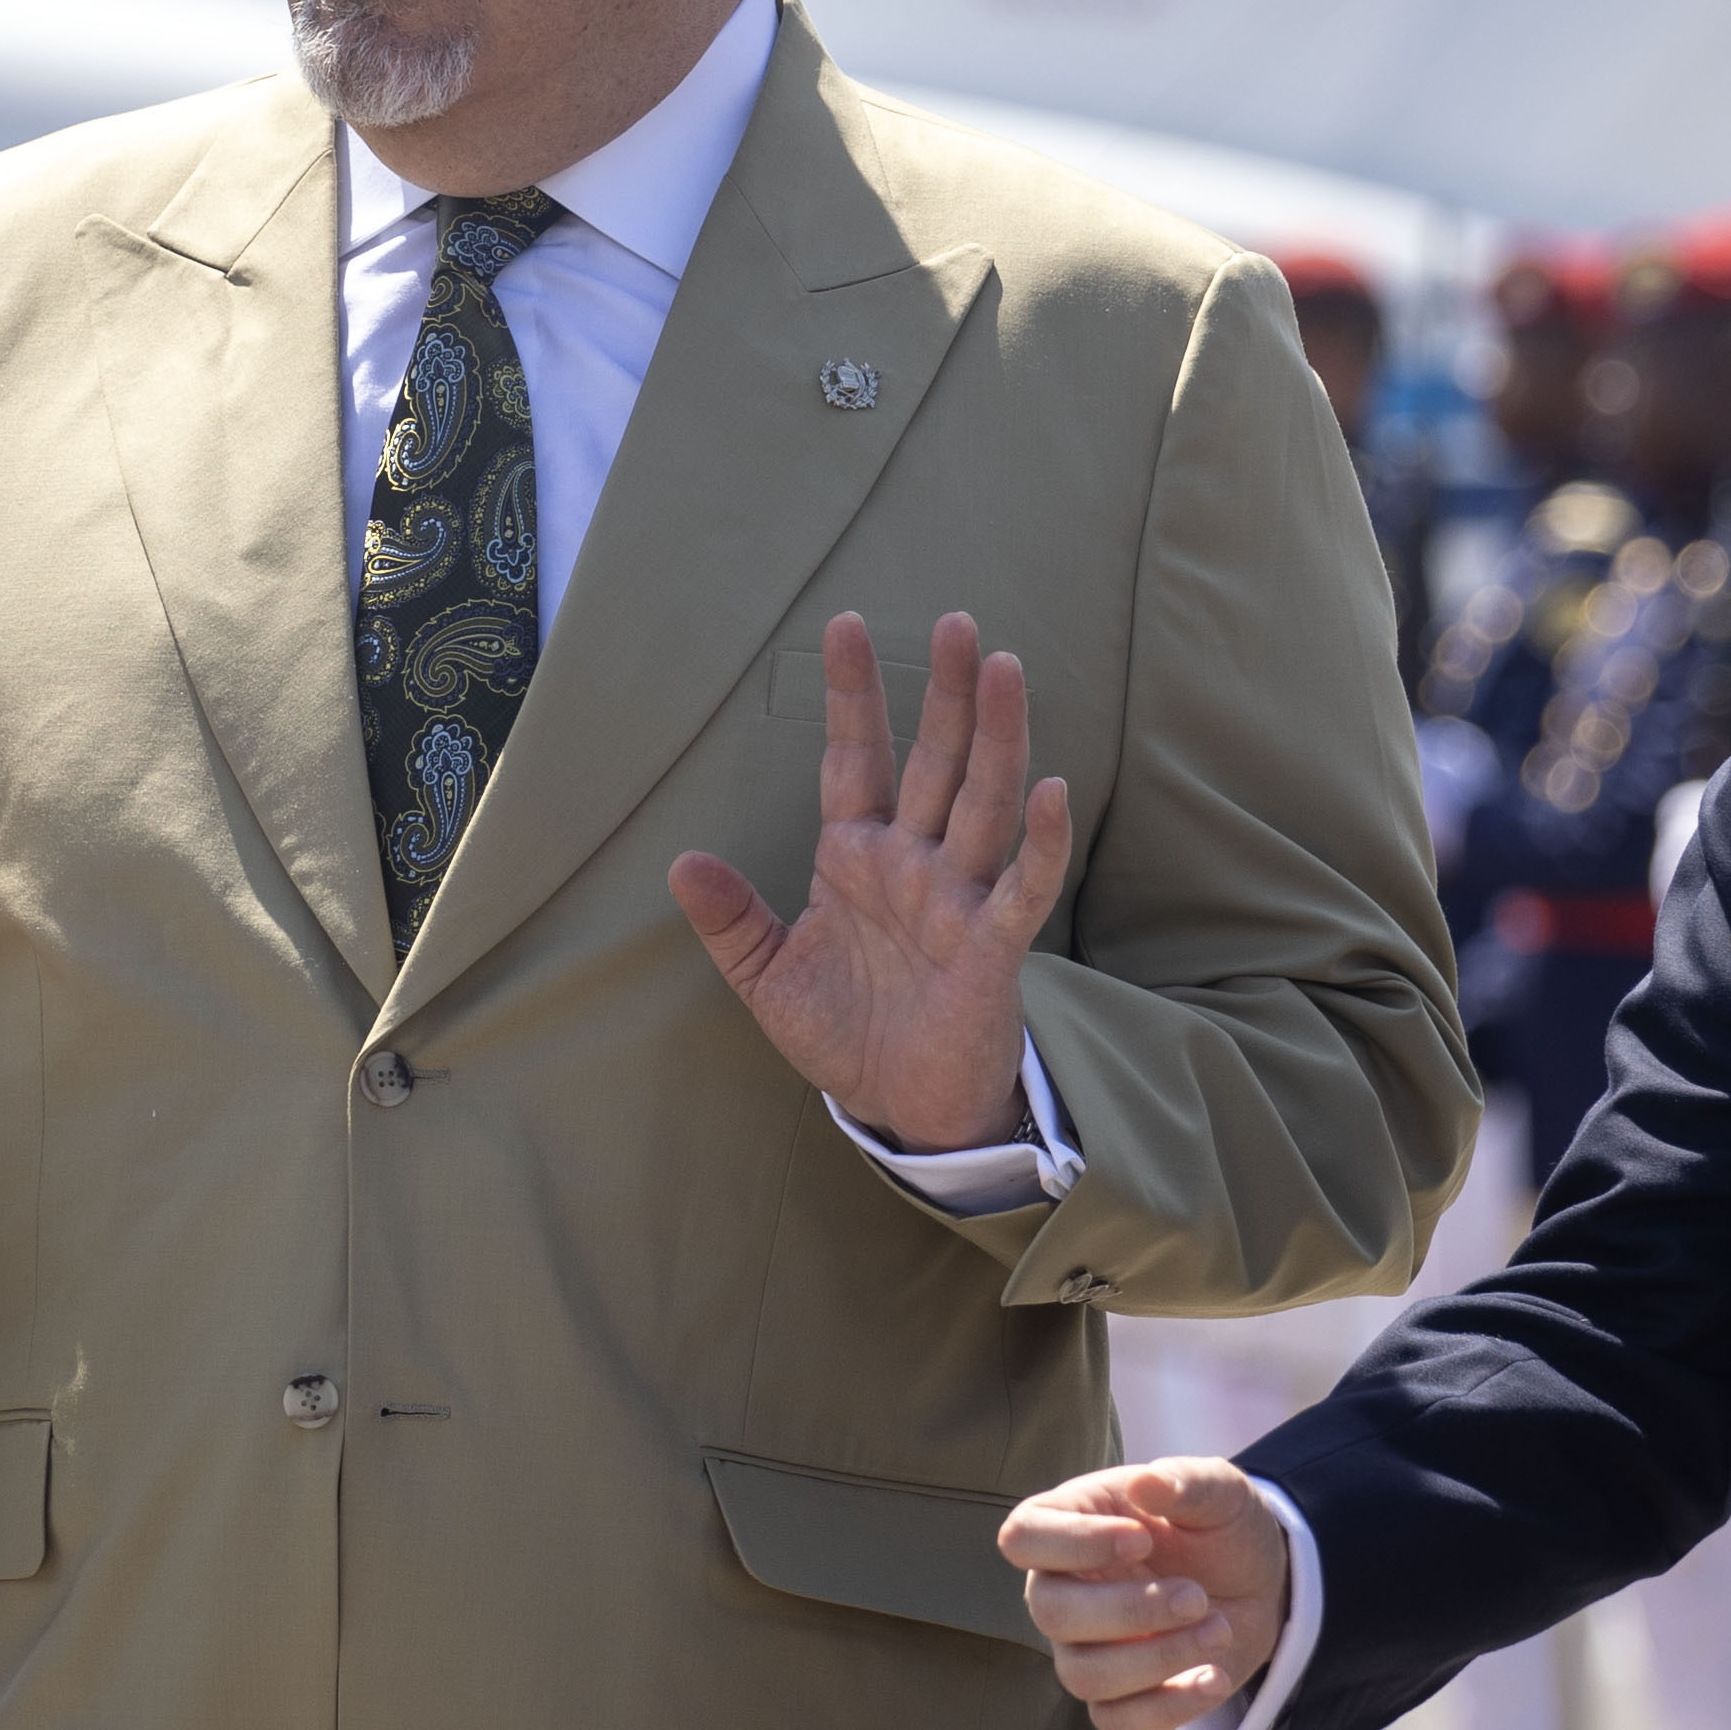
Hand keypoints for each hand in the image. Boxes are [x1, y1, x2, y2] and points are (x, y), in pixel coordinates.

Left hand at [669, 611, 1073, 1152]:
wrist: (899, 1107)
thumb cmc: (845, 1033)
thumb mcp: (767, 977)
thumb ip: (730, 919)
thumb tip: (680, 862)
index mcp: (857, 857)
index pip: (856, 758)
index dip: (852, 696)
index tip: (845, 624)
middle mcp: (914, 863)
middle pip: (936, 761)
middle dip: (946, 693)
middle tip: (958, 622)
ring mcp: (957, 898)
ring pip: (983, 801)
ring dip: (996, 738)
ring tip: (1005, 670)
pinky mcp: (992, 947)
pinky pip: (1022, 886)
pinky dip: (1040, 841)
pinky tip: (1051, 791)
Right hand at [1000, 1457, 1290, 1729]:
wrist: (1261, 1583)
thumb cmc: (1221, 1527)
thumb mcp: (1220, 1491)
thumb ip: (1186, 1482)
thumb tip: (1147, 1481)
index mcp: (1071, 1523)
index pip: (1023, 1536)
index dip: (1073, 1543)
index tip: (1141, 1539)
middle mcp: (1064, 1588)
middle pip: (1050, 1612)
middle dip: (1131, 1609)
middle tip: (1198, 1596)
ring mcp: (1086, 1648)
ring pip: (1083, 1675)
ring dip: (1158, 1658)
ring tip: (1220, 1630)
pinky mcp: (1121, 1697)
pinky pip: (1116, 1723)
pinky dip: (1169, 1708)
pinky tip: (1214, 1677)